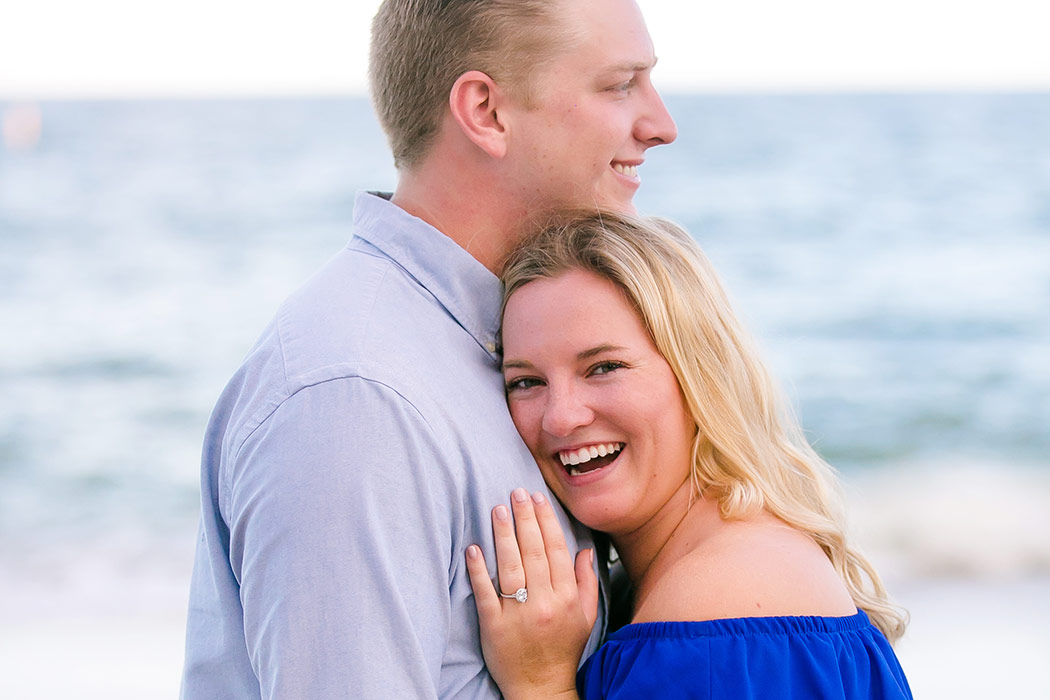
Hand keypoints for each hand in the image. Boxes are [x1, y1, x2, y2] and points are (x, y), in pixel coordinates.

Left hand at [466, 488, 597, 699]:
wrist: (540, 687)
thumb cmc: (563, 649)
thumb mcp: (586, 617)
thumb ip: (587, 582)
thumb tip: (585, 550)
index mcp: (566, 598)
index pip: (556, 550)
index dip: (547, 521)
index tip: (538, 499)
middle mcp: (544, 603)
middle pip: (534, 552)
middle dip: (525, 518)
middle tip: (516, 492)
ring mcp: (518, 614)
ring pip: (511, 567)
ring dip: (503, 535)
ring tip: (498, 509)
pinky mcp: (494, 626)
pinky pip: (486, 593)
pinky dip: (479, 570)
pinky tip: (473, 549)